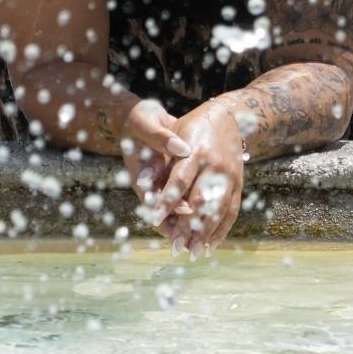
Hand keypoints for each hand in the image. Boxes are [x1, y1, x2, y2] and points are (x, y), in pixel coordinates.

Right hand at [118, 99, 194, 239]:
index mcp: (142, 176)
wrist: (140, 116)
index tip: (188, 212)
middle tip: (198, 237)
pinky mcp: (176, 178)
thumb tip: (182, 149)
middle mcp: (153, 185)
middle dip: (183, 225)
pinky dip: (197, 209)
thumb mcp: (146, 124)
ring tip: (207, 237)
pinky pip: (185, 199)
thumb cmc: (140, 118)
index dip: (170, 209)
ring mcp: (164, 184)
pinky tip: (213, 216)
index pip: (155, 201)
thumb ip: (161, 138)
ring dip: (191, 223)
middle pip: (167, 212)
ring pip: (178, 210)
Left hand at [153, 101, 244, 258]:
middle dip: (188, 226)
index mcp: (195, 151)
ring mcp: (230, 176)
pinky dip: (222, 230)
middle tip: (176, 247)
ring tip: (193, 252)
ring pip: (218, 210)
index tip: (154, 219)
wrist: (230, 117)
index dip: (167, 201)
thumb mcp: (173, 134)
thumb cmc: (192, 126)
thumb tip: (143, 182)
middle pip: (200, 201)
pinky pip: (231, 211)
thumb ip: (160, 159)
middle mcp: (215, 165)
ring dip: (205, 234)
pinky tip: (211, 245)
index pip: (179, 181)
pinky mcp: (239, 183)